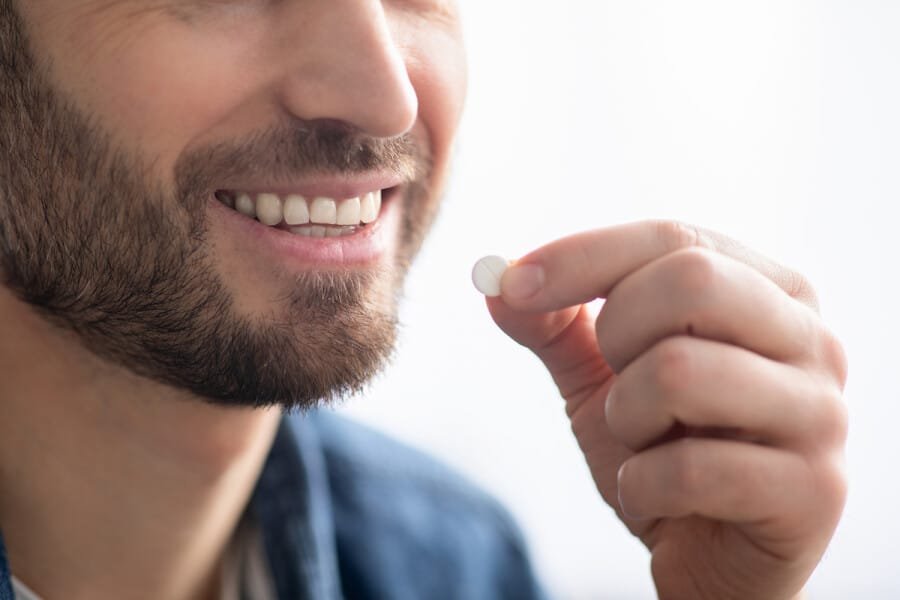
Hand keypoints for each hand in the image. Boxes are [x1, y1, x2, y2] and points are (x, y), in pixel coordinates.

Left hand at [486, 221, 847, 599]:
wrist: (707, 557)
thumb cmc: (665, 452)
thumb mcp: (602, 379)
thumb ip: (556, 327)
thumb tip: (497, 284)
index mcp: (769, 292)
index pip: (673, 238)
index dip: (582, 256)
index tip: (512, 284)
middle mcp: (811, 338)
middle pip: (691, 280)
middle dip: (618, 336)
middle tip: (618, 383)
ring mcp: (821, 413)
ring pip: (681, 372)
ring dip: (627, 418)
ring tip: (645, 444)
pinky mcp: (815, 490)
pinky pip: (691, 470)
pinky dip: (642, 486)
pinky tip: (658, 496)